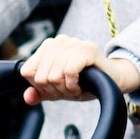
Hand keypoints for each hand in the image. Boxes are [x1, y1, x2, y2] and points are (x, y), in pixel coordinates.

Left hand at [19, 34, 139, 104]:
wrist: (112, 81)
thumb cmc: (84, 83)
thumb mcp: (58, 89)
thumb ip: (40, 92)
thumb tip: (27, 97)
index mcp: (48, 47)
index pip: (27, 71)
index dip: (40, 86)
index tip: (56, 87)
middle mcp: (59, 41)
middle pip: (40, 76)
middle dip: (55, 90)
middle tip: (69, 88)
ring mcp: (73, 43)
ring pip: (53, 76)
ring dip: (66, 89)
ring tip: (76, 86)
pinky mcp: (86, 49)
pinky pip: (68, 72)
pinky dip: (73, 85)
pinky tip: (80, 85)